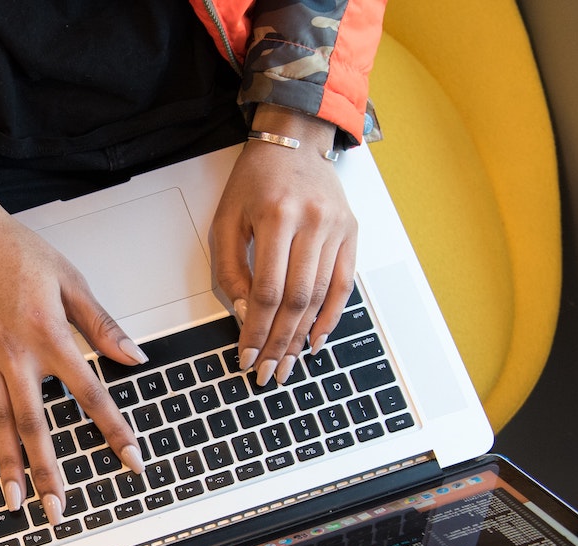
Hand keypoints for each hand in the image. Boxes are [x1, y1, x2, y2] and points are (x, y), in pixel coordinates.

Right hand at [0, 185, 146, 521]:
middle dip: (49, 471)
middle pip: (37, 424)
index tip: (130, 459)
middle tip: (59, 509)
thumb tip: (133, 357)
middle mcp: (15, 355)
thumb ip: (101, 324)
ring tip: (16, 502)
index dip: (113, 429)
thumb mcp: (70, 279)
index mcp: (49, 335)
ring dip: (7, 465)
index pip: (90, 393)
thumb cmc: (16, 250)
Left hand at [211, 106, 357, 385]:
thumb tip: (244, 315)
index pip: (268, 290)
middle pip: (297, 300)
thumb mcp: (226, 220)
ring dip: (303, 336)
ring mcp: (337, 228)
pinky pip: (343, 285)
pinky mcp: (351, 233)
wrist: (294, 141)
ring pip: (321, 297)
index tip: (247, 355)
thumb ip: (230, 270)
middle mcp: (313, 222)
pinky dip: (331, 316)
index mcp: (277, 216)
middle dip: (280, 342)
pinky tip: (316, 339)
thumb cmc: (255, 181)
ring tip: (288, 363)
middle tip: (268, 372)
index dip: (257, 329)